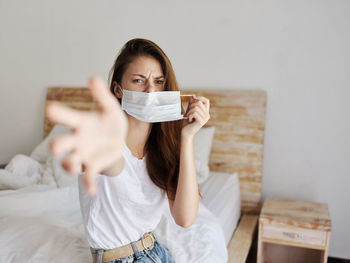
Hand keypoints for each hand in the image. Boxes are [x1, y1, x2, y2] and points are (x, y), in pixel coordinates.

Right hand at [45, 76, 127, 195]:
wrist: (118, 141)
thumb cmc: (110, 123)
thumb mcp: (110, 108)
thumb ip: (102, 96)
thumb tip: (93, 78)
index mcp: (82, 123)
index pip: (68, 117)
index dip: (59, 114)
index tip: (50, 109)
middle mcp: (77, 140)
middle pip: (62, 144)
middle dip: (58, 145)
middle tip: (56, 147)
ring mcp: (83, 155)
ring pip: (70, 162)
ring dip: (70, 165)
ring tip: (75, 167)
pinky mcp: (93, 166)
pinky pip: (88, 177)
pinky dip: (88, 184)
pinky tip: (92, 190)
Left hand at [182, 95, 209, 136]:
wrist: (186, 132)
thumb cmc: (187, 122)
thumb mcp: (189, 110)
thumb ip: (191, 104)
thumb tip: (193, 96)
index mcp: (205, 112)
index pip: (206, 101)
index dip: (200, 98)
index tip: (193, 99)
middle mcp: (207, 115)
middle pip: (199, 103)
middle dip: (191, 105)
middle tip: (188, 112)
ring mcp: (205, 118)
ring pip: (196, 107)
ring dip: (189, 111)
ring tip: (188, 116)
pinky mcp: (201, 121)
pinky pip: (194, 113)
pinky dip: (189, 115)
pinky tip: (189, 119)